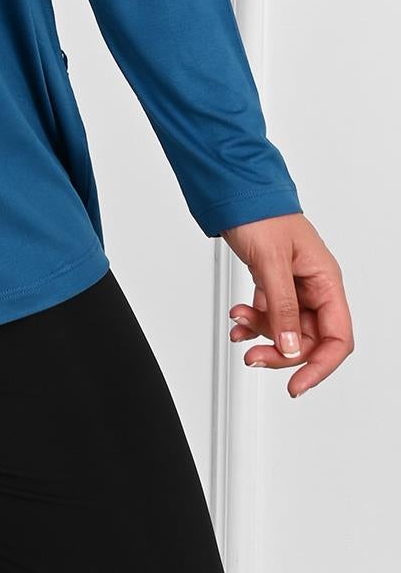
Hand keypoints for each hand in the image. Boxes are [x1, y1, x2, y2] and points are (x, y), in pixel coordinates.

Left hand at [221, 211, 352, 398]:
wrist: (235, 189)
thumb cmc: (260, 212)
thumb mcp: (271, 261)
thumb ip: (282, 307)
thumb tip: (290, 347)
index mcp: (325, 279)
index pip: (337, 337)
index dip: (320, 365)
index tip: (297, 383)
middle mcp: (313, 284)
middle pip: (308, 338)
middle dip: (280, 351)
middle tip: (254, 357)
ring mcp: (293, 284)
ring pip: (285, 328)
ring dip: (262, 334)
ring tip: (239, 325)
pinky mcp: (273, 280)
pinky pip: (269, 314)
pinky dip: (253, 322)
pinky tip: (238, 321)